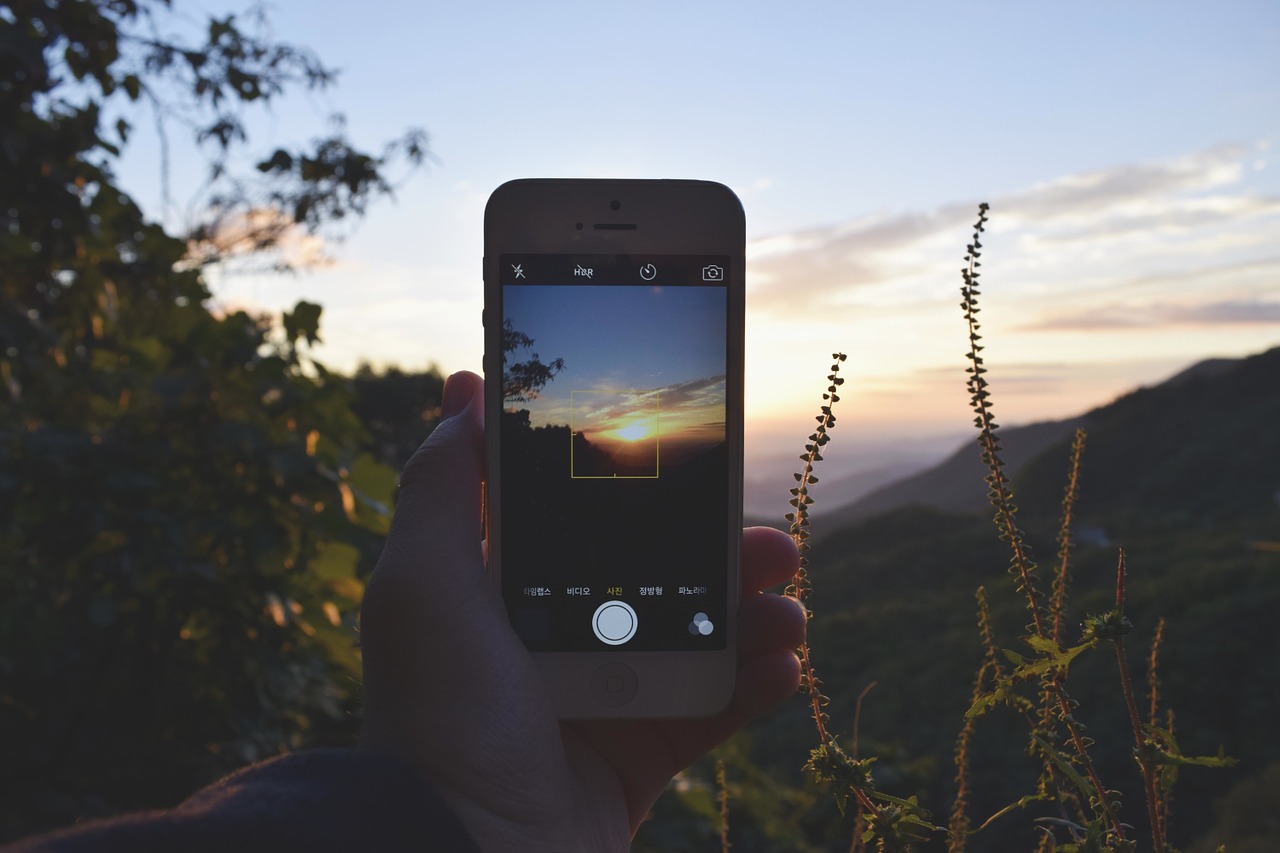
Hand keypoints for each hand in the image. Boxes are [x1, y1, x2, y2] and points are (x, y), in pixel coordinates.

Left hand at [359, 370, 804, 851]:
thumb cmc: (440, 722)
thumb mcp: (420, 591)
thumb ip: (442, 492)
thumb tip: (465, 399)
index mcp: (507, 590)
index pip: (578, 515)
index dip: (632, 482)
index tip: (690, 447)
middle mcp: (557, 634)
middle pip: (658, 569)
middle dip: (720, 550)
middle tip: (767, 541)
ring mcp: (603, 694)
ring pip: (698, 634)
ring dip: (755, 615)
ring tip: (786, 610)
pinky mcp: (640, 752)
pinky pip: (714, 709)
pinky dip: (756, 686)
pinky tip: (783, 668)